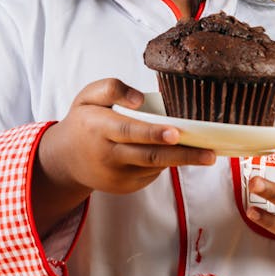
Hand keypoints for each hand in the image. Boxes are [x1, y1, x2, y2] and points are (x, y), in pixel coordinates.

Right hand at [32, 78, 215, 233]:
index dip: (154, 134)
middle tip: (209, 154)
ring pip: (154, 166)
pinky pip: (151, 174)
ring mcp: (116, 175)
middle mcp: (107, 155)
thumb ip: (112, 88)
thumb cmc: (84, 122)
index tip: (177, 133)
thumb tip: (139, 99)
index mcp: (98, 127)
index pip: (129, 131)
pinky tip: (167, 152)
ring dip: (179, 158)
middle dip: (182, 155)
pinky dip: (163, 163)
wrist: (65, 159)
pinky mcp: (124, 187)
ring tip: (202, 151)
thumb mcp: (87, 96)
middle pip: (149, 156)